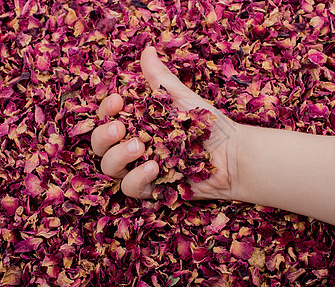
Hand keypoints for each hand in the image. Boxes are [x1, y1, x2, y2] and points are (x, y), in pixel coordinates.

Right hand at [91, 47, 240, 199]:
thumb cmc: (211, 125)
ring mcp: (141, 168)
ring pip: (110, 168)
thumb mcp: (183, 100)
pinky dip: (137, 178)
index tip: (118, 101)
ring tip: (139, 146)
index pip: (108, 117)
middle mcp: (136, 146)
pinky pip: (130, 188)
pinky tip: (153, 166)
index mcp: (138, 123)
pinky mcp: (152, 189)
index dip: (106, 110)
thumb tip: (147, 49)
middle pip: (101, 144)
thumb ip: (161, 80)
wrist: (234, 156)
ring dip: (118, 156)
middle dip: (104, 135)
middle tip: (120, 128)